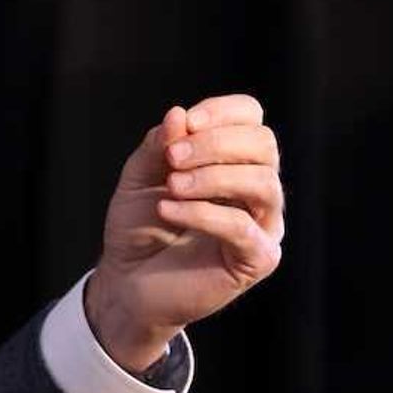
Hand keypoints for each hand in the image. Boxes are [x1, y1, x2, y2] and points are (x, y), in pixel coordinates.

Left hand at [86, 94, 283, 372]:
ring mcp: (263, 224)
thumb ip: (159, 147)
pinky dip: (202, 212)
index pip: (251, 117)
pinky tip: (168, 210)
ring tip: (172, 186)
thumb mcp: (140, 177)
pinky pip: (243, 227)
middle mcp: (256, 188)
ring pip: (264, 183)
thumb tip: (179, 114)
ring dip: (213, 177)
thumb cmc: (139, 226)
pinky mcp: (257, 259)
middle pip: (263, 145)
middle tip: (172, 158)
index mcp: (233, 160)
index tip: (187, 122)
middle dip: (215, 143)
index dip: (223, 111)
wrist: (129, 281)